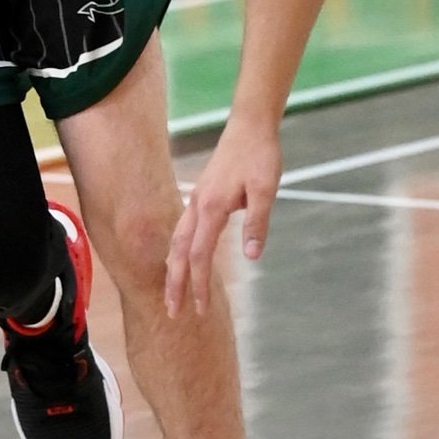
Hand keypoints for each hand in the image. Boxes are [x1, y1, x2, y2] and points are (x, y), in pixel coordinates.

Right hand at [166, 117, 282, 315]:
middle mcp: (198, 206)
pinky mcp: (202, 195)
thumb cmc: (260, 156)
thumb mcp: (266, 190)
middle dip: (176, 284)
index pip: (199, 256)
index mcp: (212, 208)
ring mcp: (197, 200)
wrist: (250, 125)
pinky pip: (183, 229)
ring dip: (174, 269)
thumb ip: (258, 223)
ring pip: (177, 241)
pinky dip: (179, 250)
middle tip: (173, 312)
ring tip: (172, 293)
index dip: (199, 284)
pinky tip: (182, 258)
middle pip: (179, 253)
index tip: (201, 309)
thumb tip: (252, 256)